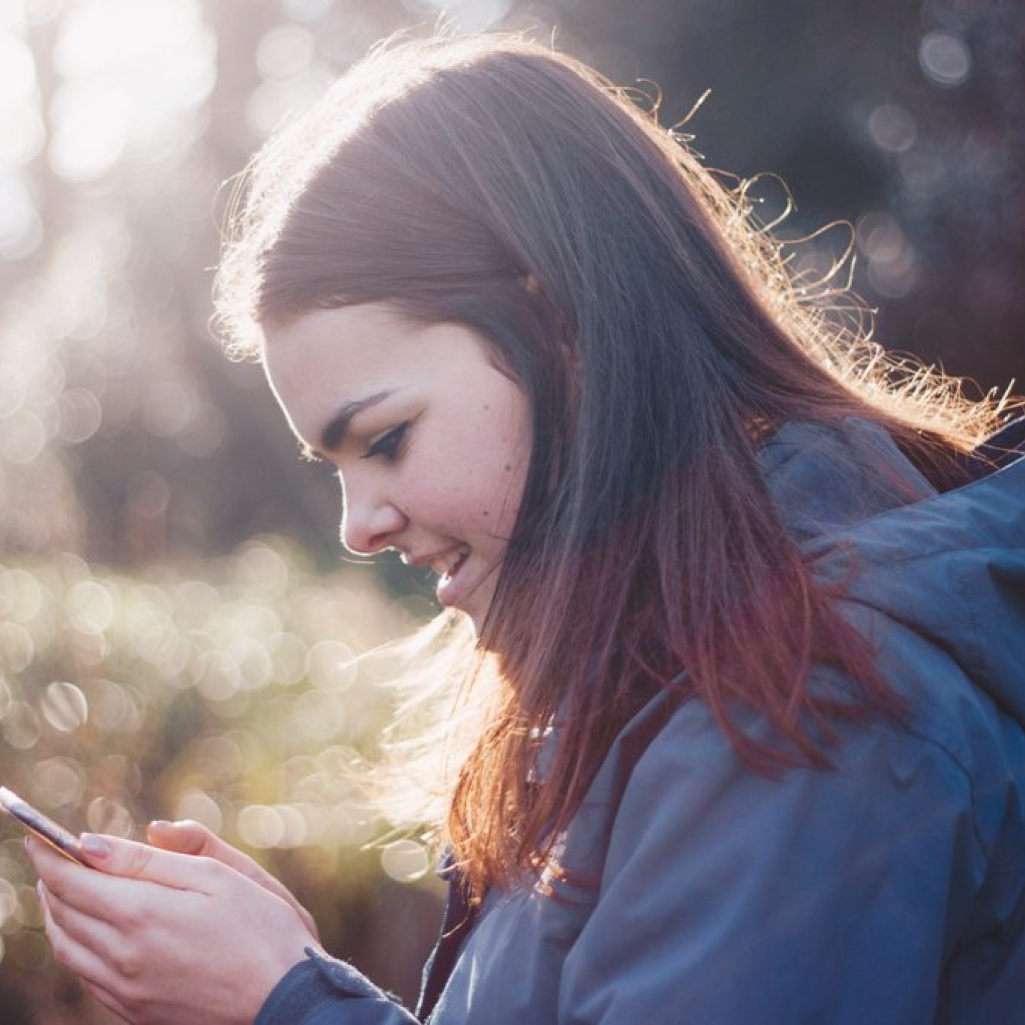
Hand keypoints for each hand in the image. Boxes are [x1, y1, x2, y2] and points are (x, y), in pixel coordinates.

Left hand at [28, 833, 319, 1024]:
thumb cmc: (262, 927)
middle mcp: (122, 956)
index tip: (37, 834)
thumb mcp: (217, 875)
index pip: (71, 880)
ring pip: (66, 947)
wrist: (285, 998)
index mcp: (142, 914)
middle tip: (51, 855)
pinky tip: (89, 930)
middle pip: (62, 912)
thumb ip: (153, 858)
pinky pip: (85, 974)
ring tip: (64, 888)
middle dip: (52, 879)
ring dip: (57, 913)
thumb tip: (93, 843)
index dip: (49, 853)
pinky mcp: (133, 1011)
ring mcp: (124, 989)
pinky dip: (73, 945)